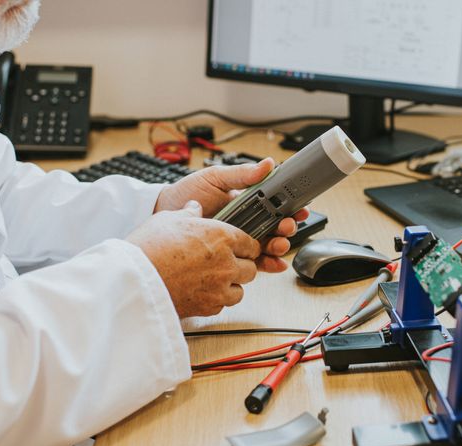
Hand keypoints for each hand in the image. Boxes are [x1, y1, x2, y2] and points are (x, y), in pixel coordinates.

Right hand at [127, 201, 260, 317]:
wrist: (134, 279)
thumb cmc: (149, 247)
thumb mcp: (168, 219)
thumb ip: (188, 214)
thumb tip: (194, 207)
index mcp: (222, 237)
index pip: (251, 243)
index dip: (245, 245)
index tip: (239, 247)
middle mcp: (226, 263)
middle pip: (251, 268)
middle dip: (241, 266)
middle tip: (225, 263)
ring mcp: (219, 287)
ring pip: (240, 290)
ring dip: (231, 285)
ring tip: (213, 280)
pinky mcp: (208, 307)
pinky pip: (222, 305)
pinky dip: (216, 300)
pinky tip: (202, 292)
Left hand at [155, 159, 309, 272]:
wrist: (162, 214)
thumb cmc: (186, 194)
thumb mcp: (214, 177)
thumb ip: (241, 174)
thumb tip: (266, 165)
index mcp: (247, 200)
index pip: (275, 204)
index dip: (290, 207)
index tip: (299, 208)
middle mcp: (246, 221)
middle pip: (276, 227)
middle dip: (287, 228)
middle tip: (287, 227)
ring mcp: (239, 239)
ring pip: (268, 246)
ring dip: (279, 246)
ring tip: (279, 245)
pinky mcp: (231, 256)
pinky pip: (253, 262)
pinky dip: (268, 264)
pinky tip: (274, 264)